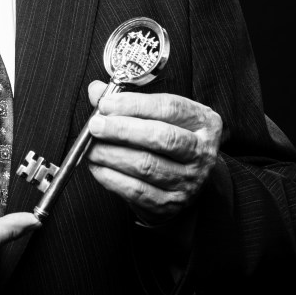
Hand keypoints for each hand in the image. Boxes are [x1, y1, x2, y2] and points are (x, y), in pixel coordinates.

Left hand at [85, 82, 221, 221]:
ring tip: (92, 147)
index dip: (134, 104)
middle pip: (161, 137)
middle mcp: (201, 151)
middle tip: (95, 126)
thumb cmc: (169, 142)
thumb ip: (129, 103)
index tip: (106, 104)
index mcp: (203, 122)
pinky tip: (98, 167)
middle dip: (122, 130)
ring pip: (146, 165)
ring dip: (112, 154)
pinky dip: (111, 177)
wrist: (186, 184)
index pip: (169, 108)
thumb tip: (96, 91)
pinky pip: (136, 190)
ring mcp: (189, 180)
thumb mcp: (159, 116)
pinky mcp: (171, 204)